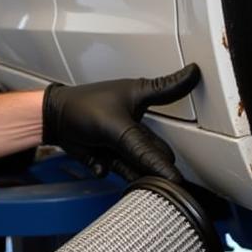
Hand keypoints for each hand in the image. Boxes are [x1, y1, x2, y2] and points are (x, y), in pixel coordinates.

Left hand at [42, 65, 199, 181]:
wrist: (51, 124)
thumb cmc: (80, 110)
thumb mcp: (117, 128)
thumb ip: (144, 150)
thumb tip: (170, 169)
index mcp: (142, 96)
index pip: (171, 90)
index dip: (187, 84)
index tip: (200, 76)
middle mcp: (136, 119)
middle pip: (158, 148)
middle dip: (156, 161)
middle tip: (159, 174)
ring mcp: (124, 139)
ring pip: (141, 163)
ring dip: (135, 171)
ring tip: (123, 168)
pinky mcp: (112, 155)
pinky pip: (121, 170)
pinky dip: (111, 169)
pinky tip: (99, 161)